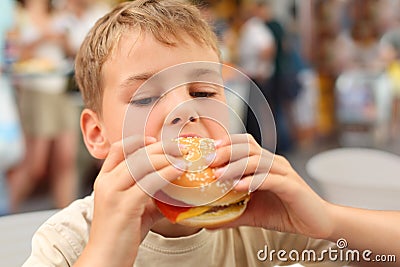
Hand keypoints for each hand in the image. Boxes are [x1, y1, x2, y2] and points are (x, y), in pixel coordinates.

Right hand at [75, 136, 182, 266]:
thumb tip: (173, 189)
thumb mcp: (135, 208)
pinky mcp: (125, 206)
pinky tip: (179, 171)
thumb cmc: (121, 234)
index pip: (118, 149)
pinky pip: (149, 182)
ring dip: (167, 158)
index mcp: (104, 180)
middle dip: (161, 148)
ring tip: (184, 157)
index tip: (155, 140)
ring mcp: (114, 193)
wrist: (106, 258)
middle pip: (136, 154)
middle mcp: (106, 183)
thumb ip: (150, 195)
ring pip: (143, 164)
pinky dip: (167, 173)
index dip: (137, 141)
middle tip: (180, 147)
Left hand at [210, 134, 333, 238]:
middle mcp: (275, 163)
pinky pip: (270, 179)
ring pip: (258, 161)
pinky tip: (239, 187)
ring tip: (219, 176)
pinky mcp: (292, 187)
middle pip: (248, 147)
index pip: (245, 143)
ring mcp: (284, 173)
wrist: (318, 223)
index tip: (208, 152)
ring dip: (235, 166)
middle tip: (208, 162)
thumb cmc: (285, 212)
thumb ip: (231, 214)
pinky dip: (253, 181)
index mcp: (266, 163)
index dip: (227, 143)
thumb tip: (206, 222)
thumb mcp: (252, 213)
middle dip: (226, 152)